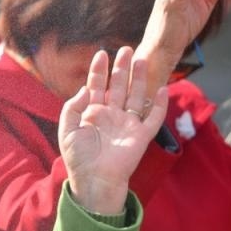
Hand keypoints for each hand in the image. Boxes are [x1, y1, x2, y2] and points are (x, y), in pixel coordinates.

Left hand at [59, 47, 166, 215]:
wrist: (94, 181)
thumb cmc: (78, 158)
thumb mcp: (67, 130)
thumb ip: (72, 107)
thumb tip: (85, 88)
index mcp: (93, 113)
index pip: (97, 86)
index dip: (99, 70)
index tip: (101, 53)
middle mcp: (112, 115)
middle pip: (119, 86)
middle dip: (122, 68)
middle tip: (126, 49)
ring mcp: (128, 124)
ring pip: (136, 96)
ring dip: (140, 79)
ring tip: (142, 60)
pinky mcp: (141, 135)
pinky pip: (154, 117)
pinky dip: (160, 104)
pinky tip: (163, 89)